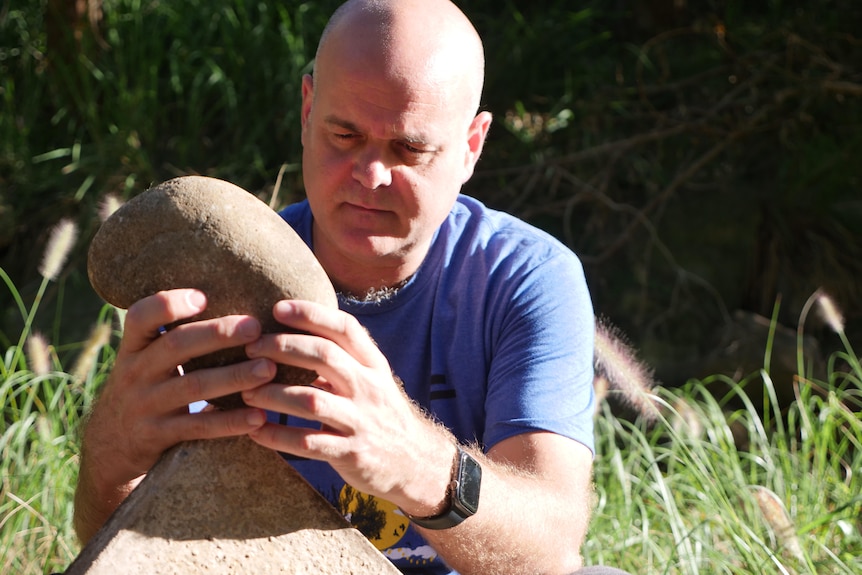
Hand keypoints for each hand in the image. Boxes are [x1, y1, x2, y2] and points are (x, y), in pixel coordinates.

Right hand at [81, 289, 274, 496]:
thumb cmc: (145, 389)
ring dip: (234, 376)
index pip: (141, 316)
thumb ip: (175, 336)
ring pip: (194, 387)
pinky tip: (258, 417)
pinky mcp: (158, 436)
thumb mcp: (145, 360)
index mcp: (134, 347)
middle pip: (177, 345)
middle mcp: (136, 372)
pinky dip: (229, 422)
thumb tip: (234, 304)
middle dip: (218, 334)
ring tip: (268, 369)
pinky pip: (198, 428)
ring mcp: (146, 405)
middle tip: (255, 327)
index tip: (203, 296)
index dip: (169, 303)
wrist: (110, 447)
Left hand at [241, 300, 455, 515]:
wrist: (415, 462)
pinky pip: (307, 443)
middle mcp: (369, 388)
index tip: (278, 308)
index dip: (312, 314)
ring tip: (246, 392)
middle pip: (324, 356)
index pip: (345, 328)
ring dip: (273, 394)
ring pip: (311, 400)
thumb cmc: (381, 414)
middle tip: (250, 348)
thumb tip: (296, 328)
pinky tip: (255, 431)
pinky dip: (278, 436)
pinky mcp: (351, 454)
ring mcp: (361, 422)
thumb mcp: (372, 379)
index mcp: (373, 365)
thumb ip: (343, 357)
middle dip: (282, 347)